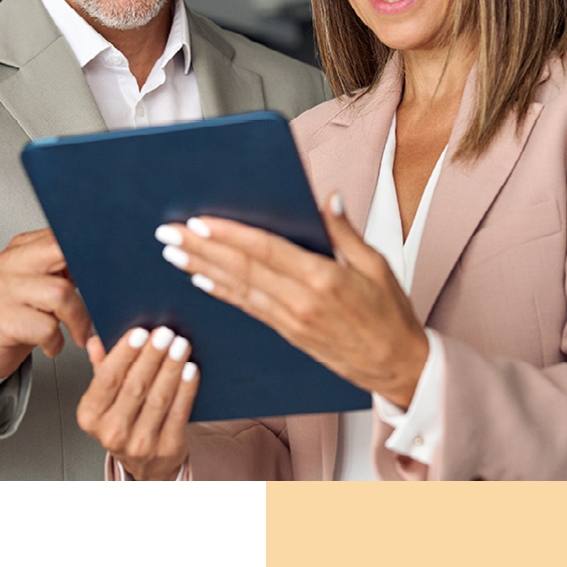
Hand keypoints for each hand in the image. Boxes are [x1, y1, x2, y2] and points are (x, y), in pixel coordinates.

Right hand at [0, 228, 91, 381]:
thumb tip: (106, 265)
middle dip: (88, 277)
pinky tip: (52, 344)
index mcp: (22, 248)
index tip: (107, 267)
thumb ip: (64, 268)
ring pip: (59, 294)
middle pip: (61, 251)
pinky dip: (56, 342)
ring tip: (78, 333)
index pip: (62, 234)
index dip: (89, 249)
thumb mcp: (38, 283)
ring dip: (78, 320)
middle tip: (98, 300)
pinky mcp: (1, 319)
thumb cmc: (15, 314)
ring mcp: (4, 290)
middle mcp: (11, 263)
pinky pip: (45, 328)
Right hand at [77, 326, 198, 480]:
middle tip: (165, 333)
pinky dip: (186, 389)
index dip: (124, 354)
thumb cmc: (124, 421)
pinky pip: (178, 413)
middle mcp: (112, 432)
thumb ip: (102, 368)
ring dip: (171, 368)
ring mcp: (140, 444)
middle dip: (152, 356)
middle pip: (134, 387)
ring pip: (158, 398)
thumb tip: (96, 341)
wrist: (146, 464)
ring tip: (180, 346)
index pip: (106, 379)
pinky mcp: (166, 448)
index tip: (139, 332)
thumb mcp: (106, 398)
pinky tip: (190, 370)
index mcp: (91, 416)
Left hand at [156, 195, 428, 407]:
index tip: (200, 221)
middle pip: (241, 268)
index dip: (228, 235)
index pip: (265, 250)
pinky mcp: (287, 333)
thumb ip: (345, 231)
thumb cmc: (391, 314)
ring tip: (173, 253)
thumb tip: (328, 198)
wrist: (398, 368)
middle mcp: (300, 301)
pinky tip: (200, 281)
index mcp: (323, 278)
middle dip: (201, 249)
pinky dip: (222, 293)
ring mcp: (291, 320)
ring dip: (201, 269)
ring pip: (238, 289)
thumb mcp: (377, 264)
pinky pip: (248, 308)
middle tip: (168, 233)